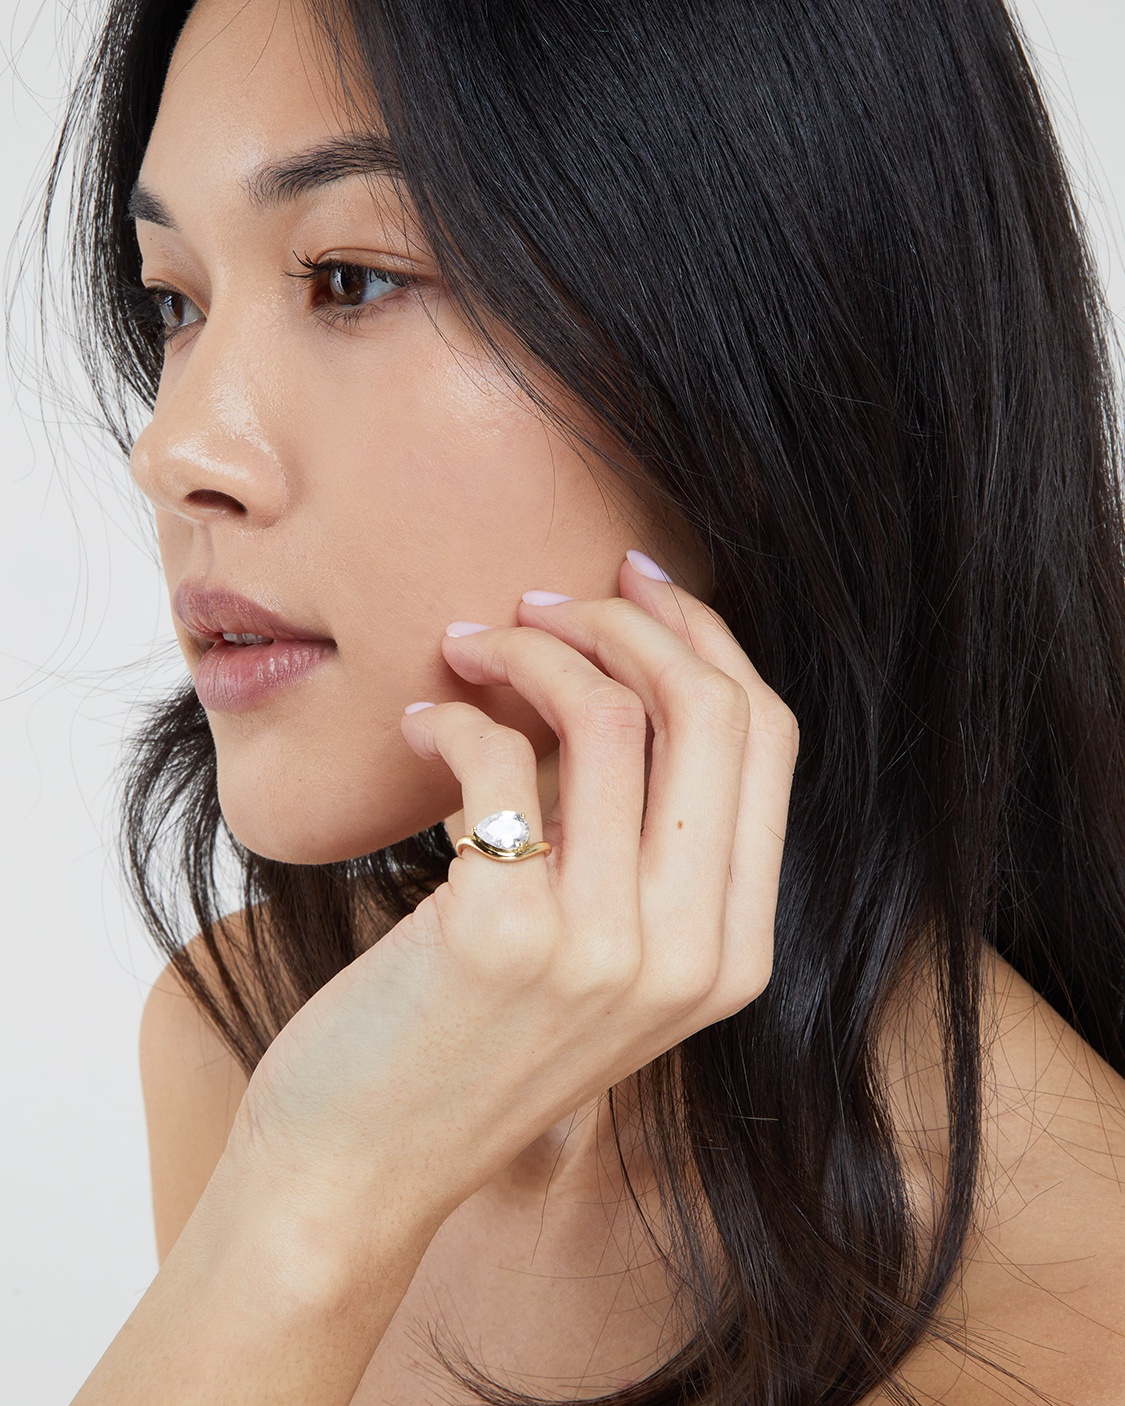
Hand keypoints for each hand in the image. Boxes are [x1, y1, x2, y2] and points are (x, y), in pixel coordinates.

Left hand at [229, 553, 798, 1230]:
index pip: (768, 740)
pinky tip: (421, 726)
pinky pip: (497, 757)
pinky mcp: (503, 936)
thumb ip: (644, 846)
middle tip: (544, 599)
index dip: (705, 637)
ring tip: (468, 646)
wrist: (363, 1167)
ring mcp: (604, 950)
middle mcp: (692, 953)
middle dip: (627, 621)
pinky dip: (452, 713)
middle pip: (713, 710)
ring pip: (609, 714)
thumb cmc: (469, 1045)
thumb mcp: (602, 959)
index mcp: (735, 951)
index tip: (636, 585)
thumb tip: (621, 674)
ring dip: (528, 646)